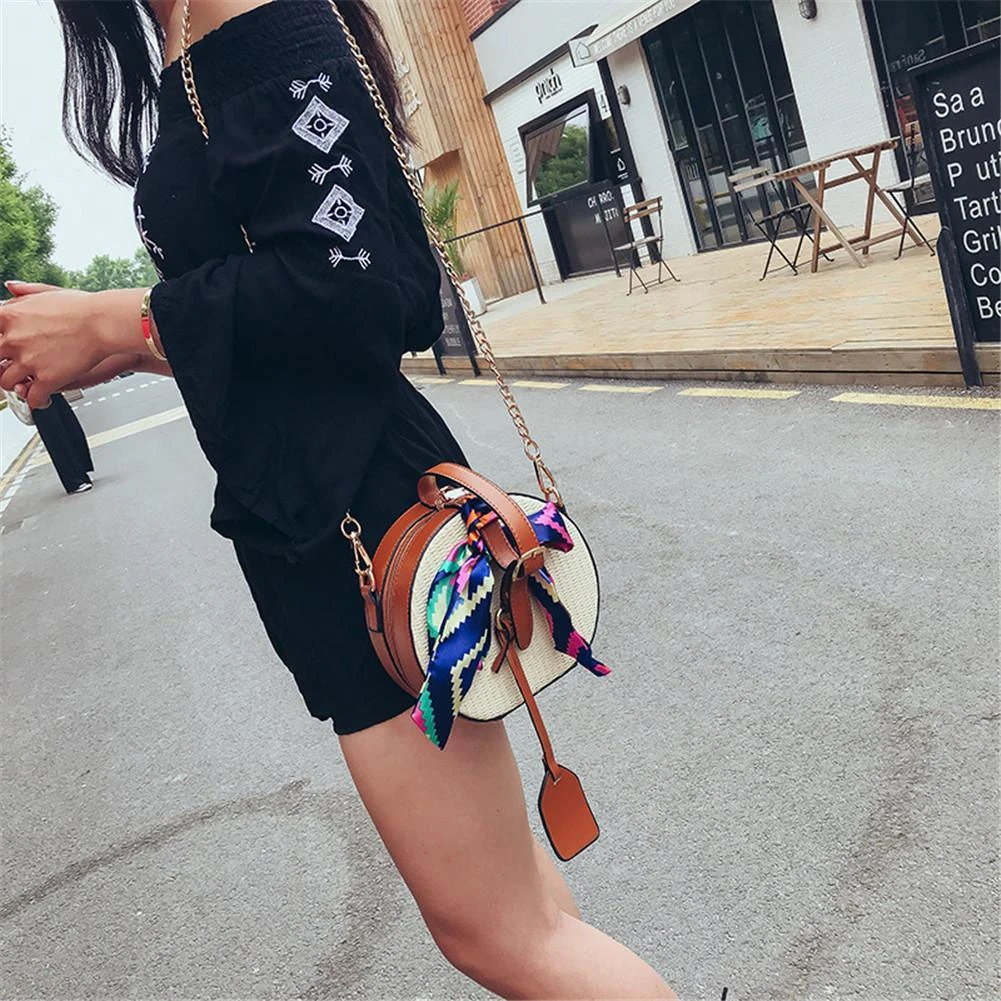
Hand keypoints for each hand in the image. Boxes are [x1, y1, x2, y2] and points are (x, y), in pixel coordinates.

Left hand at [0, 281, 146, 407]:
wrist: (103, 323)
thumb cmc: (82, 308)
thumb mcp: (48, 292)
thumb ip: (25, 292)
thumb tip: (11, 288)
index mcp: (9, 316)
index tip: (3, 350)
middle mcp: (14, 340)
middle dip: (2, 366)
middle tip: (12, 367)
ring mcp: (29, 361)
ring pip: (6, 383)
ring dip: (16, 385)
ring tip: (26, 384)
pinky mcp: (48, 379)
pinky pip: (33, 399)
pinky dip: (36, 403)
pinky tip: (41, 400)